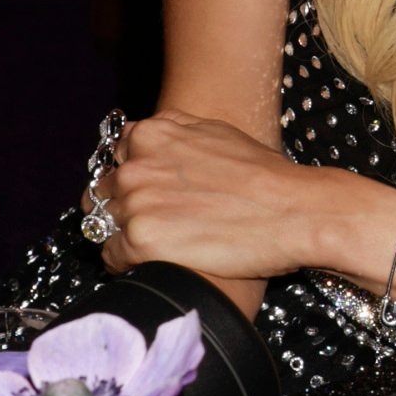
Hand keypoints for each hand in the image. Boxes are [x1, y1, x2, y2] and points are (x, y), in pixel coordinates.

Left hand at [97, 111, 372, 286]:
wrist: (293, 210)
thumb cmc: (264, 175)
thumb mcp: (216, 133)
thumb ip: (175, 133)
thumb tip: (152, 137)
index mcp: (151, 133)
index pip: (114, 158)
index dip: (129, 179)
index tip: (147, 195)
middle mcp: (136, 163)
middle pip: (101, 192)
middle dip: (121, 208)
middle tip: (156, 224)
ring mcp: (135, 200)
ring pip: (102, 224)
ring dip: (124, 235)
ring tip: (160, 244)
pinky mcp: (140, 238)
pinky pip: (112, 256)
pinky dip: (128, 262)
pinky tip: (157, 261)